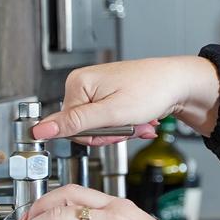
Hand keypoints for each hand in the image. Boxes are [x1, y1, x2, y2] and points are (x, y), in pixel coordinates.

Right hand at [31, 56, 219, 142]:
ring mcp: (99, 90)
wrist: (181, 83)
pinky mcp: (112, 96)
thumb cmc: (152, 90)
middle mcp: (85, 84)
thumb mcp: (111, 113)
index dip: (96, 136)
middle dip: (112, 133)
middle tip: (131, 125)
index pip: (69, 127)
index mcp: (78, 84)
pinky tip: (142, 120)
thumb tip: (39, 130)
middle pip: (85, 128)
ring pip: (101, 127)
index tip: (116, 130)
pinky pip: (112, 121)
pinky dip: (129, 124)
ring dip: (124, 129)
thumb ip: (74, 123)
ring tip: (140, 121)